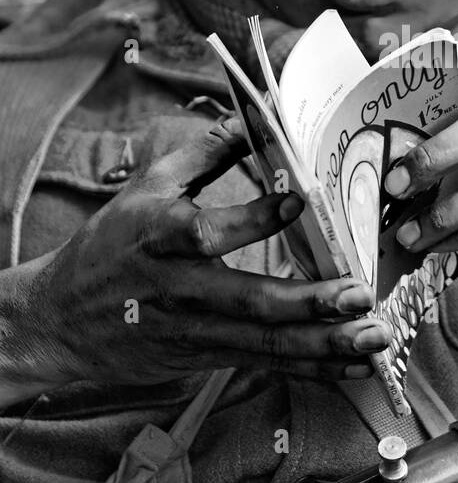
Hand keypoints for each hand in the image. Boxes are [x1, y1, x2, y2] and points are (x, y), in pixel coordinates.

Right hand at [0, 119, 385, 406]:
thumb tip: (252, 116)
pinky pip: (266, 364)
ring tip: (373, 337)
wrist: (59, 320)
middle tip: (358, 294)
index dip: (252, 218)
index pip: (206, 232)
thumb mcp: (146, 188)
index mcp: (159, 237)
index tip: (298, 198)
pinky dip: (312, 366)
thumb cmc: (110, 244)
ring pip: (265, 344)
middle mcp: (179, 290)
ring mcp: (193, 332)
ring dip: (324, 343)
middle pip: (248, 302)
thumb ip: (202, 153)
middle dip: (308, 302)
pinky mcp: (204, 358)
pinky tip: (354, 364)